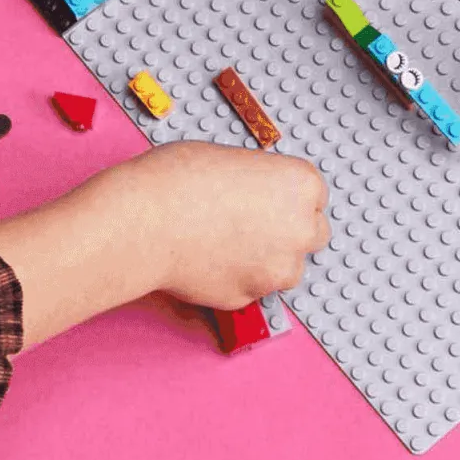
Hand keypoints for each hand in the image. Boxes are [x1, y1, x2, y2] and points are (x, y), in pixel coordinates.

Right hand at [0, 141, 329, 348]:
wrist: (144, 221)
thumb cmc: (179, 179)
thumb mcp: (234, 161)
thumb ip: (263, 183)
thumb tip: (264, 200)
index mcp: (302, 184)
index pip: (315, 196)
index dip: (289, 198)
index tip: (270, 200)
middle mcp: (301, 228)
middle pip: (313, 234)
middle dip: (289, 231)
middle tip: (254, 224)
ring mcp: (277, 269)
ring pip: (286, 269)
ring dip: (268, 260)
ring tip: (228, 242)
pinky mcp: (249, 298)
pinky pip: (252, 290)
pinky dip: (238, 280)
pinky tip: (211, 260)